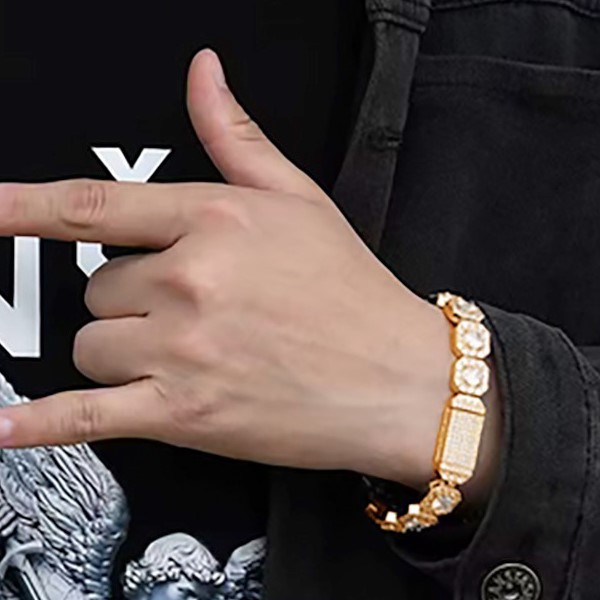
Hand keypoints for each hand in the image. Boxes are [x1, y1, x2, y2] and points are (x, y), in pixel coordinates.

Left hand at [0, 49, 499, 490]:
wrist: (396, 380)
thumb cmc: (354, 294)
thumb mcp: (300, 200)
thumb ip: (236, 136)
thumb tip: (203, 75)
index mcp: (215, 221)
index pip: (95, 206)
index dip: (24, 205)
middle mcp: (190, 281)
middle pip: (98, 289)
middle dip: (129, 300)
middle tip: (188, 311)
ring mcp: (182, 350)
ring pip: (90, 346)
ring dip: (119, 350)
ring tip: (182, 355)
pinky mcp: (183, 413)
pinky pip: (85, 417)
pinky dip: (39, 426)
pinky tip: (6, 429)